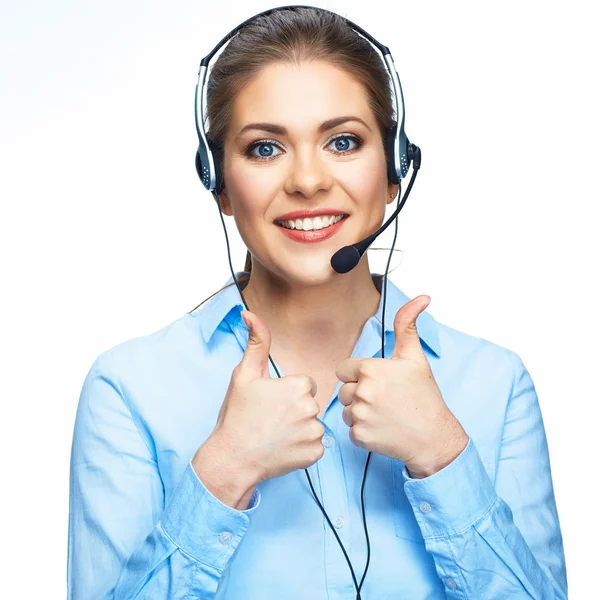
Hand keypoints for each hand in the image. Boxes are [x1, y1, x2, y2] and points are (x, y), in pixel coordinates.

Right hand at [205, 310, 325, 483]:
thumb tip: (249, 313)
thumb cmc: (237, 415)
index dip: (287, 393)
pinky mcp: (314, 454)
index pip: (304, 384)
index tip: (270, 403)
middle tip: (271, 420)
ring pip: (313, 424)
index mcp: (298, 386)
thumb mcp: (244, 374)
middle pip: (310, 403)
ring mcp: (314, 433)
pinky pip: (315, 446)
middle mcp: (311, 408)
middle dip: (295, 410)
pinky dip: (302, 448)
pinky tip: (283, 448)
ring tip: (276, 434)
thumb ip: (256, 342)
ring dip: (299, 429)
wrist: (232, 458)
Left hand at [336, 295, 467, 477]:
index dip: (360, 375)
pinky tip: (382, 428)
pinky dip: (363, 430)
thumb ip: (407, 325)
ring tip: (384, 413)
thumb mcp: (415, 358)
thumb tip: (422, 297)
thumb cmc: (424, 396)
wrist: (434, 437)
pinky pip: (350, 429)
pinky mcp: (359, 437)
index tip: (379, 382)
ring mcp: (360, 415)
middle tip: (385, 399)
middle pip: (344, 390)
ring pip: (345, 409)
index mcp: (371, 369)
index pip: (344, 369)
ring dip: (359, 412)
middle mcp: (362, 392)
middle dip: (359, 393)